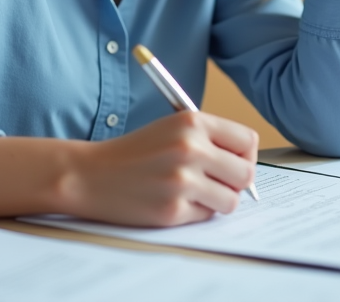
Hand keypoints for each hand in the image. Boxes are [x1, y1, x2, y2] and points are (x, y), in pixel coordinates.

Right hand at [66, 111, 257, 226]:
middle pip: (246, 173)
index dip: (244, 155)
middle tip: (215, 182)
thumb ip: (210, 140)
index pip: (248, 140)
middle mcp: (190, 148)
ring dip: (216, 200)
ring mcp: (181, 181)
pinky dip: (195, 213)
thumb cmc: (134, 152)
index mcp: (192, 122)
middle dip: (235, 182)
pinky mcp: (173, 210)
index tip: (233, 162)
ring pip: (231, 200)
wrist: (90, 174)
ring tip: (193, 192)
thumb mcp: (172, 128)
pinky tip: (172, 201)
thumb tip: (249, 166)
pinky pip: (206, 216)